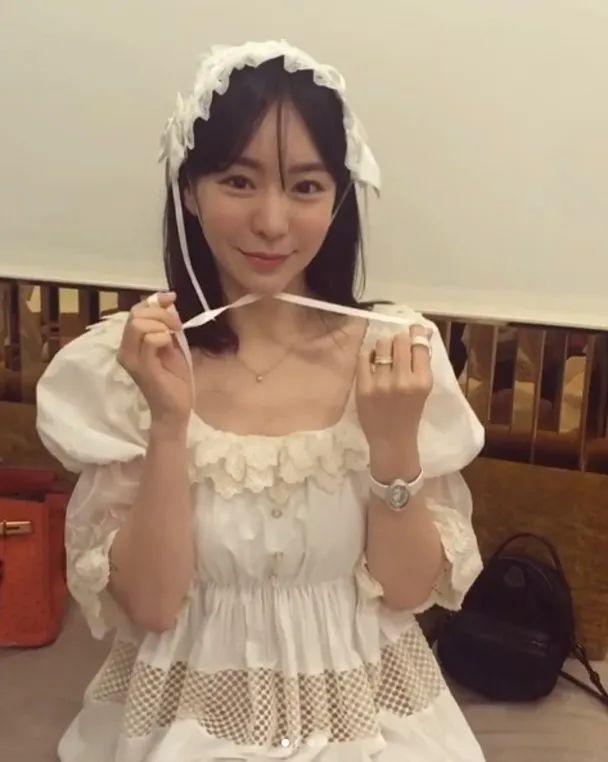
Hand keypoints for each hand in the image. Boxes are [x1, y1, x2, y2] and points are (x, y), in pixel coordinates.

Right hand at [117, 291, 192, 426]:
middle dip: (160, 313)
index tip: (171, 298)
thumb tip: (168, 302)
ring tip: (174, 335)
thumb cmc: (173, 380)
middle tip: (177, 325)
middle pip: (135, 315)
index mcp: (131, 343)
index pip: (135, 312)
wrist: (175, 409)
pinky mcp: (142, 368)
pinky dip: (162, 336)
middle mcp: (126, 350)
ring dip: (161, 324)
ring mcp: (131, 359)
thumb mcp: (172, 346)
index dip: (153, 301)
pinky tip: (169, 344)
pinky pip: (149, 340)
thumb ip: (166, 326)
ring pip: (138, 325)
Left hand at [355, 323, 432, 451]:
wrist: (392, 440)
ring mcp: (381, 383)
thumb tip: (424, 331)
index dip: (416, 332)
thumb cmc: (410, 413)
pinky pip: (363, 357)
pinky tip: (371, 363)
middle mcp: (403, 380)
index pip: (419, 344)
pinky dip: (367, 356)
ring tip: (384, 356)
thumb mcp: (423, 388)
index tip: (413, 330)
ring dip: (383, 346)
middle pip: (400, 340)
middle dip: (399, 340)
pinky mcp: (363, 387)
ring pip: (381, 345)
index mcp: (423, 381)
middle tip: (397, 347)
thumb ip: (422, 362)